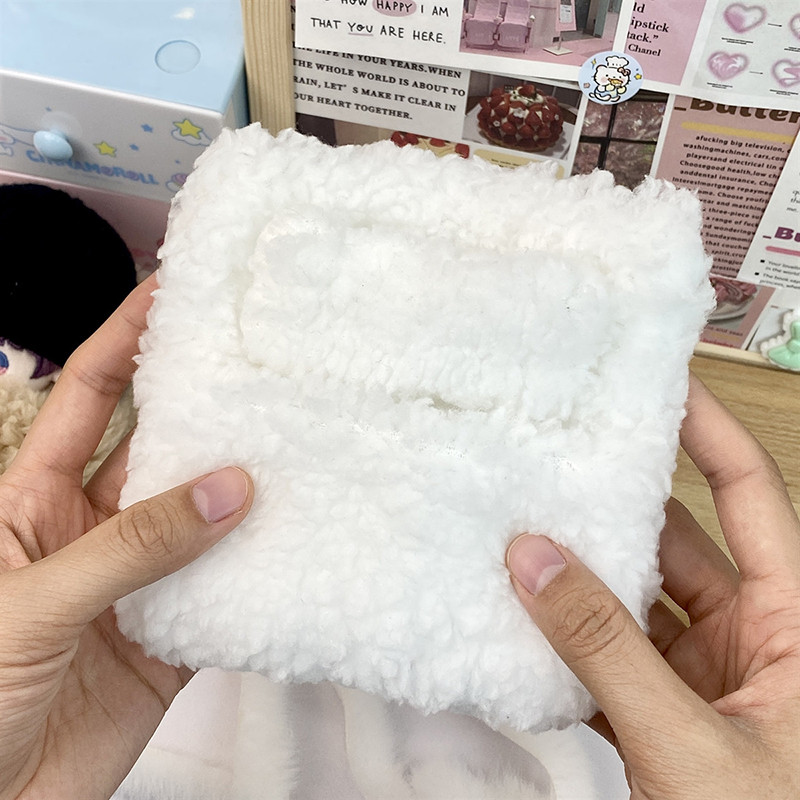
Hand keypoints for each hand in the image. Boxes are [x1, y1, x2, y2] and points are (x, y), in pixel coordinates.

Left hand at [0, 275, 252, 799]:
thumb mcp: (31, 604)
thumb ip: (130, 547)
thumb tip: (226, 490)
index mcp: (34, 502)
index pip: (91, 399)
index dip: (126, 340)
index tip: (169, 293)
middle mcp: (94, 530)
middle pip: (159, 451)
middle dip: (205, 408)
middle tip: (261, 368)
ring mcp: (139, 583)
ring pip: (202, 518)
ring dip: (243, 490)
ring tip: (296, 447)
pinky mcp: (175, 638)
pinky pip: (226, 591)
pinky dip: (260, 571)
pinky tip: (294, 543)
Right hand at [507, 375, 799, 798]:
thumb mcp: (688, 744)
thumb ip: (605, 648)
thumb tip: (529, 557)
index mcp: (796, 624)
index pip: (750, 495)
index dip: (706, 432)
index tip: (653, 381)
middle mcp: (756, 637)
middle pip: (677, 543)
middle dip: (615, 505)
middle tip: (554, 455)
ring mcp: (707, 678)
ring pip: (633, 602)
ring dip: (578, 578)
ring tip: (516, 530)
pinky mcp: (664, 715)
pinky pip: (608, 656)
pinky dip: (564, 642)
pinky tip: (516, 620)